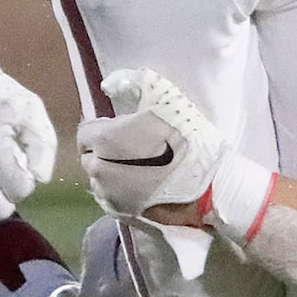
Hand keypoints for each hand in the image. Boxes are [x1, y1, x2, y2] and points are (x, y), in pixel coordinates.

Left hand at [77, 67, 222, 218]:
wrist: (210, 188)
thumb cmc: (188, 141)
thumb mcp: (166, 99)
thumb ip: (135, 84)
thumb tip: (111, 82)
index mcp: (104, 140)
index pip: (86, 132)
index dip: (104, 128)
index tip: (124, 129)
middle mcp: (98, 170)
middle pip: (91, 157)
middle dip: (105, 151)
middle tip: (132, 148)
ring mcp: (109, 196)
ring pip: (101, 179)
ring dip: (112, 172)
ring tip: (140, 169)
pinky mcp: (123, 214)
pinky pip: (113, 198)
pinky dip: (123, 191)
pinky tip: (144, 186)